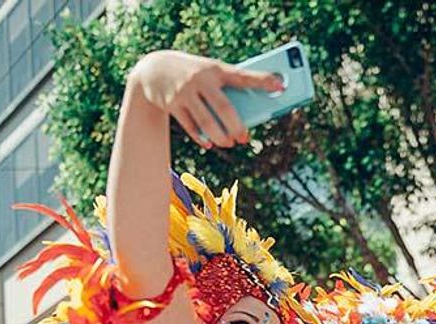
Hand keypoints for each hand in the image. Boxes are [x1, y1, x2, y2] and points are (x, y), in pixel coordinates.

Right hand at [130, 50, 283, 148]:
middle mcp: (200, 80)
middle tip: (244, 138)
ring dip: (220, 136)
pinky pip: (190, 126)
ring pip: (206, 122)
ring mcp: (184, 93)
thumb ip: (228, 88)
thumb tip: (249, 111)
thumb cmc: (193, 73)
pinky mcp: (171, 105)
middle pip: (224, 108)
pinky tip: (210, 143)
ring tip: (229, 142)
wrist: (153, 68)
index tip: (281, 86)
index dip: (263, 81)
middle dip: (237, 126)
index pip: (242, 76)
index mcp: (215, 69)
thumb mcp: (210, 72)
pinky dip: (202, 137)